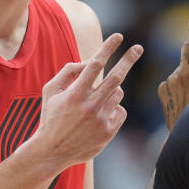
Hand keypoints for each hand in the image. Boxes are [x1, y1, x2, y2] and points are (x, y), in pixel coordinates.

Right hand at [34, 33, 142, 169]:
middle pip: (116, 77)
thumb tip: (88, 62)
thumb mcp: (50, 91)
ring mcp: (101, 120)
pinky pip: (121, 110)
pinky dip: (114, 108)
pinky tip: (100, 115)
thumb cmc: (51, 117)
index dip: (108, 48)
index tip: (119, 37)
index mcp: (75, 94)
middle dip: (128, 59)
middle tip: (138, 48)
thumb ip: (68, 72)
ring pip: (118, 93)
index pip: (95, 64)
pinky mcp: (108, 132)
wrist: (51, 152)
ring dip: (112, 91)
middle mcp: (90, 106)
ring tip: (96, 101)